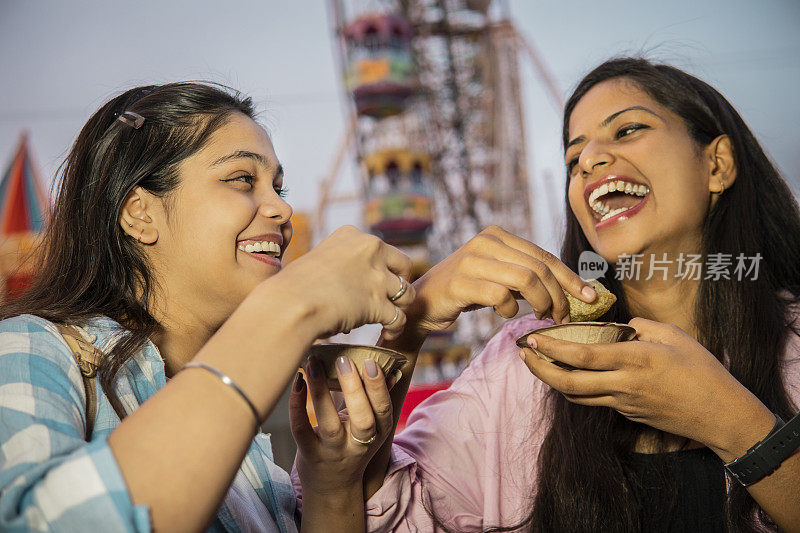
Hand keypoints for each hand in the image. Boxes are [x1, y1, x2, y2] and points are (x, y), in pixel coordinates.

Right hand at [274, 225, 414, 339]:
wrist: (288, 305)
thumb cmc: (292, 287)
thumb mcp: (317, 260)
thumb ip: (338, 265)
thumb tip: (346, 285)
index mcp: (353, 235)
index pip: (380, 248)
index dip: (381, 267)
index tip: (372, 282)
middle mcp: (370, 250)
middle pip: (404, 265)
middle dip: (399, 282)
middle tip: (390, 298)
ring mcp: (376, 276)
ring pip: (407, 293)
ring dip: (400, 307)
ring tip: (389, 319)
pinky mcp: (378, 303)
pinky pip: (400, 317)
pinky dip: (396, 328)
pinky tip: (387, 334)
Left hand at [290, 355, 394, 497]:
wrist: (332, 487)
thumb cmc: (352, 446)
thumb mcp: (371, 429)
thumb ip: (378, 401)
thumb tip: (391, 371)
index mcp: (377, 434)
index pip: (383, 411)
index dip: (379, 387)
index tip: (371, 362)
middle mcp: (358, 445)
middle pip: (362, 419)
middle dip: (354, 388)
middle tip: (344, 360)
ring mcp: (333, 452)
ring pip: (328, 423)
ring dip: (321, 391)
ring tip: (314, 364)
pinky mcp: (309, 454)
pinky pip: (301, 429)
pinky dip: (297, 405)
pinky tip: (298, 382)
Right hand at [404, 226, 595, 335]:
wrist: (421, 304)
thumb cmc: (464, 292)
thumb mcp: (497, 278)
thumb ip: (527, 278)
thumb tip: (570, 290)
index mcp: (497, 235)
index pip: (544, 255)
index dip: (570, 277)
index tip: (589, 297)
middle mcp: (485, 241)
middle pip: (539, 267)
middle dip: (559, 295)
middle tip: (562, 317)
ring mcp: (472, 260)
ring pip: (526, 280)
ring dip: (541, 303)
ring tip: (541, 317)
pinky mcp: (460, 282)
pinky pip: (501, 296)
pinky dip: (510, 310)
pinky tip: (505, 315)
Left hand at [519, 317, 773, 456]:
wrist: (720, 415)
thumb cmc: (702, 370)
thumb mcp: (674, 335)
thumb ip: (640, 326)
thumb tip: (617, 325)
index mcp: (634, 360)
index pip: (582, 356)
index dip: (552, 349)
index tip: (533, 339)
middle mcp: (623, 384)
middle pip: (568, 383)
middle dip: (539, 369)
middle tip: (523, 354)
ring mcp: (623, 403)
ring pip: (576, 396)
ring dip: (552, 381)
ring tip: (538, 363)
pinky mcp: (627, 413)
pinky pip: (594, 400)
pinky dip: (575, 387)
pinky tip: (570, 374)